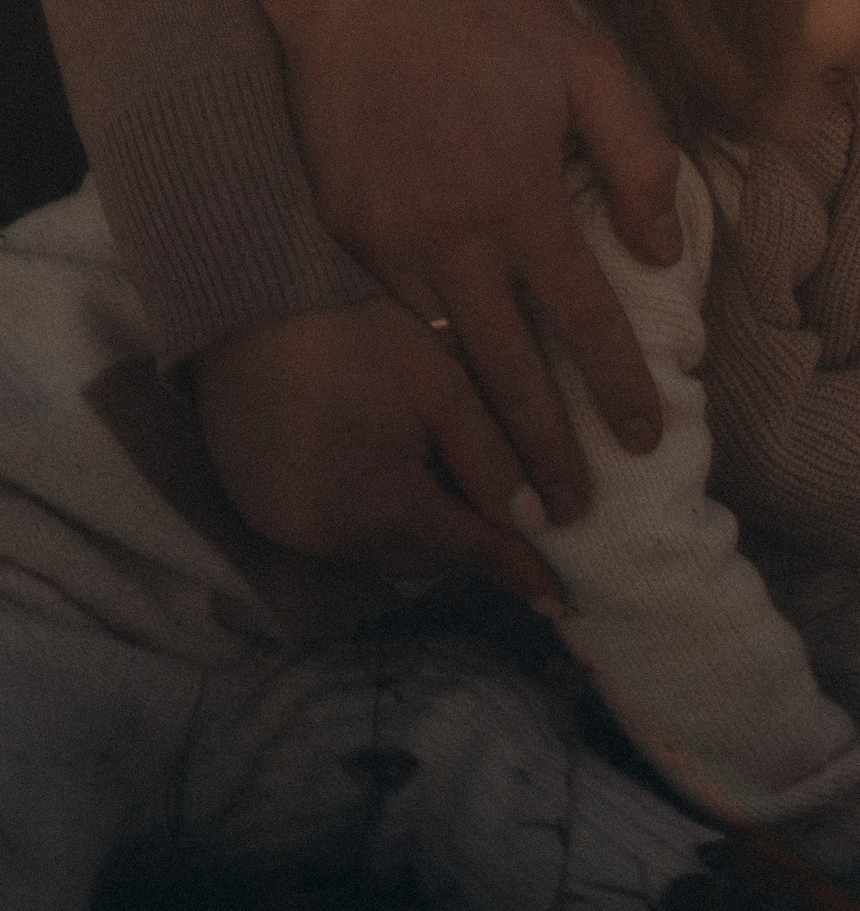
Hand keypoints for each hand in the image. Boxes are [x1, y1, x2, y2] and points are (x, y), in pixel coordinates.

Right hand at [187, 0, 680, 519]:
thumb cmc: (489, 15)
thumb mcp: (588, 64)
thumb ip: (637, 154)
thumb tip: (663, 250)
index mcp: (520, 193)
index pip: (583, 316)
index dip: (619, 386)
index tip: (649, 440)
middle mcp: (449, 233)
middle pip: (504, 370)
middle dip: (544, 451)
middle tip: (573, 515)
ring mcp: (382, 240)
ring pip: (438, 360)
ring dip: (477, 431)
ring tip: (511, 491)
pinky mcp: (337, 233)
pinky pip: (389, 319)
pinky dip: (420, 368)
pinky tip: (444, 404)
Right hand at [194, 302, 562, 611]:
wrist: (247, 309)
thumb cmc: (354, 333)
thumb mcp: (440, 384)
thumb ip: (492, 458)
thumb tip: (538, 520)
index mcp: (383, 508)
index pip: (472, 554)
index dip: (522, 572)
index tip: (562, 602)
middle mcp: (332, 540)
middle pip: (429, 558)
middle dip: (472, 535)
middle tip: (507, 499)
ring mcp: (290, 534)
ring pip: (384, 553)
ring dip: (423, 526)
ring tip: (440, 467)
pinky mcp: (264, 518)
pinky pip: (342, 538)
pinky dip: (375, 517)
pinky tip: (385, 462)